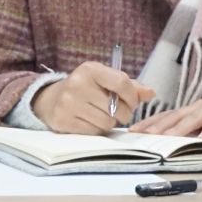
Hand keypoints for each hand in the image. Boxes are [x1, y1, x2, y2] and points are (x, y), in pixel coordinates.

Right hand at [29, 61, 155, 134]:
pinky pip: (94, 132)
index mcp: (90, 70)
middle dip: (122, 113)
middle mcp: (77, 84)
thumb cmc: (86, 89)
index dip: (132, 97)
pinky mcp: (63, 120)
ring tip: (99, 115)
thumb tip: (150, 93)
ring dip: (108, 123)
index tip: (131, 101)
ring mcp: (68, 103)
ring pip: (107, 123)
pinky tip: (88, 121)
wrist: (51, 99)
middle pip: (117, 108)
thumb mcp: (105, 80)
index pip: (122, 83)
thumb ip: (130, 86)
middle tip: (113, 110)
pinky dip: (96, 130)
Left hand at [134, 89, 201, 139]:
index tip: (133, 130)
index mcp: (191, 109)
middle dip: (158, 124)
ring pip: (194, 118)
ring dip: (180, 127)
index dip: (149, 121)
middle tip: (143, 134)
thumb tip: (170, 141)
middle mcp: (199, 106)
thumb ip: (191, 131)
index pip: (165, 115)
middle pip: (174, 116)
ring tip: (167, 137)